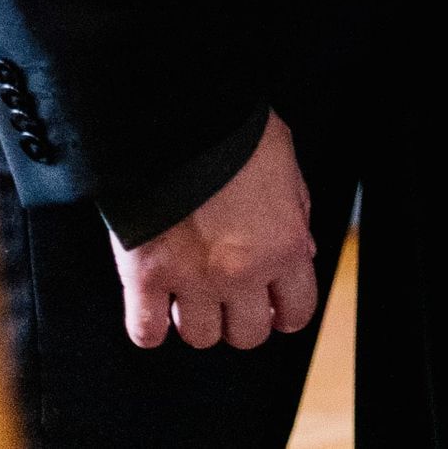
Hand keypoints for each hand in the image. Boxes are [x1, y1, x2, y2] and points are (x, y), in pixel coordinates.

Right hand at [109, 111, 318, 351]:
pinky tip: (151, 306)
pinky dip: (148, 325)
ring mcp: (192, 278)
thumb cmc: (232, 127)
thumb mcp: (284, 159)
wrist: (173, 112)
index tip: (272, 304)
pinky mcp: (146, 276)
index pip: (297, 311)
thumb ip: (296, 209)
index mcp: (284, 243)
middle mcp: (242, 271)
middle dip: (239, 316)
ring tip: (187, 292)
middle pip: (247, 334)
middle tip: (227, 293)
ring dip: (195, 318)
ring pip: (200, 336)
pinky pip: (146, 331)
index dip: (285, 310)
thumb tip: (302, 250)